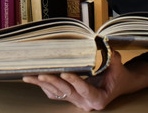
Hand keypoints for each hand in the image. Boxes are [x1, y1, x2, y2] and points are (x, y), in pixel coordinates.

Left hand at [22, 52, 147, 110]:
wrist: (118, 83)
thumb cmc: (118, 75)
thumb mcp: (118, 66)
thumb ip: (112, 57)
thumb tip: (103, 43)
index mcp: (99, 98)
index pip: (85, 90)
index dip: (75, 82)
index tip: (65, 73)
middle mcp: (86, 103)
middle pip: (67, 92)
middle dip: (53, 82)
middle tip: (41, 73)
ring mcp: (77, 101)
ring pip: (57, 93)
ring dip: (43, 84)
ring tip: (29, 76)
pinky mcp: (70, 98)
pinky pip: (54, 93)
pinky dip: (44, 85)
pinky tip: (34, 78)